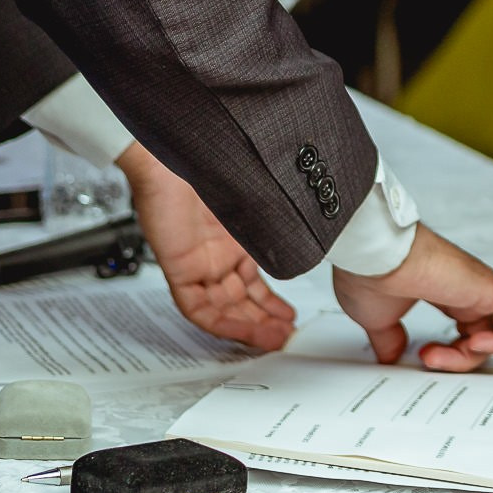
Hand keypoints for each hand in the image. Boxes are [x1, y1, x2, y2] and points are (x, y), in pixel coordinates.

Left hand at [119, 143, 296, 351]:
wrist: (175, 153)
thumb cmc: (214, 162)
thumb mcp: (264, 203)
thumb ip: (282, 228)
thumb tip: (318, 243)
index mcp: (236, 237)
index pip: (253, 281)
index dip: (270, 303)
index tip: (289, 315)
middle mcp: (216, 253)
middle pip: (238, 300)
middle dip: (263, 320)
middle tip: (285, 335)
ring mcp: (197, 261)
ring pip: (221, 308)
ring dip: (247, 327)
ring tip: (272, 339)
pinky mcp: (177, 267)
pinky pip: (196, 307)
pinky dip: (221, 322)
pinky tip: (242, 329)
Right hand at [331, 223, 492, 370]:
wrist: (376, 257)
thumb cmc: (372, 275)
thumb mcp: (380, 318)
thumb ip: (391, 337)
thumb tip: (392, 355)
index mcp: (445, 292)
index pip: (467, 328)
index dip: (451, 352)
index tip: (422, 353)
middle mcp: (465, 289)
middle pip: (482, 336)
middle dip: (458, 359)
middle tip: (427, 357)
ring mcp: (478, 288)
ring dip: (472, 356)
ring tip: (442, 354)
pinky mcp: (489, 288)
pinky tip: (473, 344)